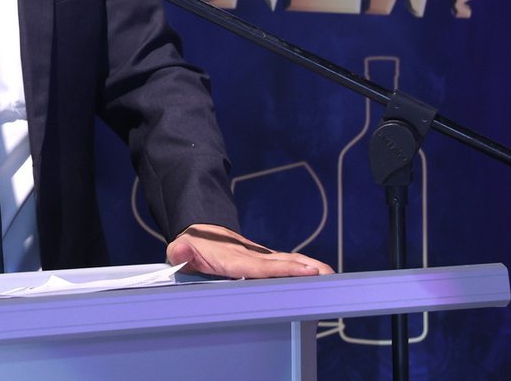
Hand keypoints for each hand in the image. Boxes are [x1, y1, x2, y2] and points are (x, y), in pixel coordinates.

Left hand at [166, 224, 333, 278]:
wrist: (200, 234)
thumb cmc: (191, 247)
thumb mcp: (180, 250)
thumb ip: (180, 253)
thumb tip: (181, 252)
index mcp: (232, 259)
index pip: (260, 266)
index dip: (282, 270)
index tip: (304, 270)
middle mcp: (251, 256)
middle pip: (280, 263)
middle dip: (302, 268)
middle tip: (326, 275)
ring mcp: (260, 257)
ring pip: (287, 261)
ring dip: (308, 267)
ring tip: (330, 276)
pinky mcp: (264, 260)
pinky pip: (286, 264)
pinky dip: (304, 268)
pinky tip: (321, 275)